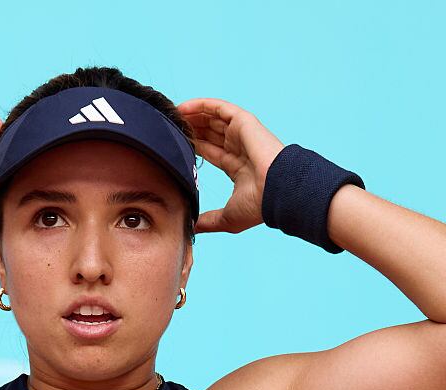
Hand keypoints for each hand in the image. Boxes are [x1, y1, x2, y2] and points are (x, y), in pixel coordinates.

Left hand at [176, 98, 284, 233]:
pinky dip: (201, 105)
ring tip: (171, 115)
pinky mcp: (244, 122)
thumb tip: (191, 229)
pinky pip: (219, 108)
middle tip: (168, 127)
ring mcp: (243, 134)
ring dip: (192, 116)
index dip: (193, 146)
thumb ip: (208, 221)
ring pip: (212, 119)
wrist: (277, 192)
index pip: (211, 151)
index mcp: (238, 167)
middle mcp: (240, 148)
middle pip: (210, 133)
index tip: (174, 144)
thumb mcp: (227, 218)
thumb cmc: (258, 206)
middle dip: (190, 129)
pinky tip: (183, 107)